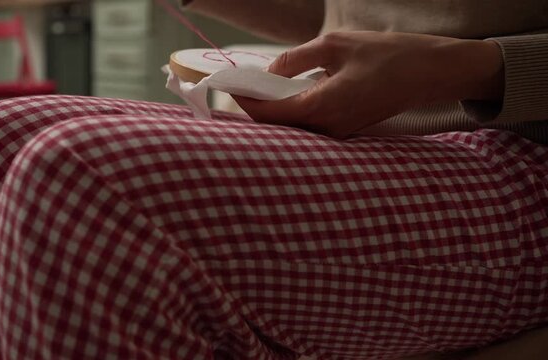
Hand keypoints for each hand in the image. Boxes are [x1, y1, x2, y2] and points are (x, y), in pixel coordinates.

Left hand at [234, 31, 503, 137]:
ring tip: (256, 93)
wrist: (430, 73)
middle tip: (238, 91)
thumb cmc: (388, 55)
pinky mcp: (346, 131)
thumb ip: (296, 59)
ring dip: (272, 114)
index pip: (270, 113)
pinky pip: (310, 128)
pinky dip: (292, 114)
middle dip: (254, 110)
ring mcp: (339, 134)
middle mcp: (328, 129)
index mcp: (323, 107)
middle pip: (278, 127)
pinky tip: (285, 97)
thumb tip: (269, 69)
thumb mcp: (335, 45)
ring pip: (293, 130)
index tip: (229, 86)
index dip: (246, 101)